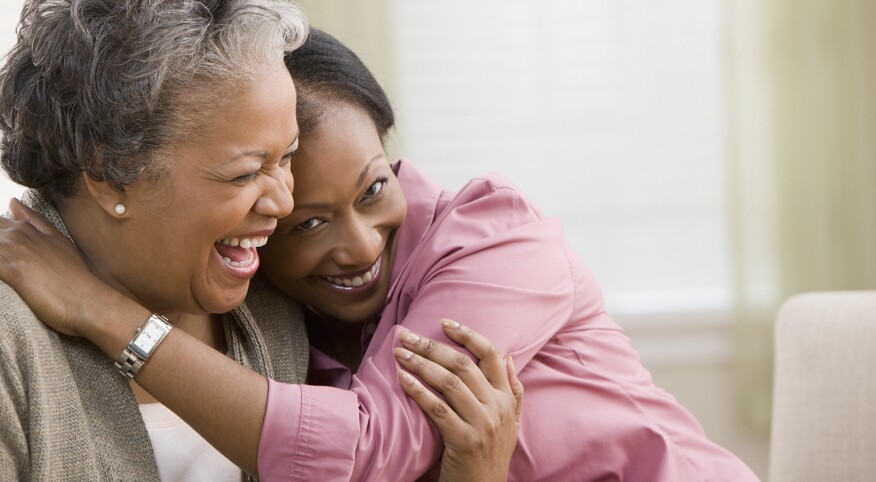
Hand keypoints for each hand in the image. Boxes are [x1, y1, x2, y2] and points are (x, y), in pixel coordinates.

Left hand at [0, 199, 120, 335]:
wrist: (90, 301)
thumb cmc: (77, 278)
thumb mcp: (59, 242)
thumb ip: (35, 222)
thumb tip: (13, 202)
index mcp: (26, 229)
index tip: (10, 256)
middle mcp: (18, 235)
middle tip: (8, 263)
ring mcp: (12, 250)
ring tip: (8, 268)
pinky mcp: (9, 269)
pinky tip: (4, 275)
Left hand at [395, 320, 523, 481]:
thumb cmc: (491, 454)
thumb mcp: (511, 422)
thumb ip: (513, 389)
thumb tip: (509, 356)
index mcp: (507, 398)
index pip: (490, 354)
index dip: (467, 334)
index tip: (444, 322)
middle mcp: (497, 407)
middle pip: (463, 365)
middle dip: (432, 346)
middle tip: (407, 336)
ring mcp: (482, 424)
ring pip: (449, 382)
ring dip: (420, 364)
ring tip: (400, 353)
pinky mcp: (464, 440)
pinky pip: (437, 408)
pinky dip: (418, 390)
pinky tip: (402, 378)